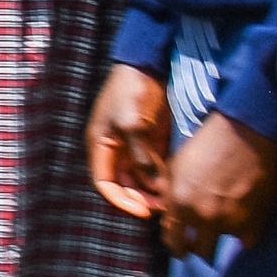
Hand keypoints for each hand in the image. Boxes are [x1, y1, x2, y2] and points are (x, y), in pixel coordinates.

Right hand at [87, 64, 170, 222]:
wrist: (148, 65)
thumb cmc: (131, 92)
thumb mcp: (133, 124)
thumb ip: (141, 156)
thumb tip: (153, 185)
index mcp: (101, 146)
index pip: (104, 183)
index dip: (120, 201)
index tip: (142, 211)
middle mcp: (115, 150)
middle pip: (124, 185)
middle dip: (141, 199)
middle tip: (163, 208)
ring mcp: (133, 147)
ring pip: (141, 180)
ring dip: (153, 192)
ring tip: (172, 200)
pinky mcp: (150, 142)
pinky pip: (154, 168)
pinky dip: (163, 179)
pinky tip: (176, 185)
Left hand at [160, 112, 276, 257]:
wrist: (242, 134)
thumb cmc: (204, 146)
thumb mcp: (174, 168)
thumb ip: (169, 197)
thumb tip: (167, 216)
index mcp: (181, 205)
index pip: (174, 243)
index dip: (175, 247)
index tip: (180, 248)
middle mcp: (206, 218)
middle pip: (200, 252)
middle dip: (197, 248)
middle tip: (198, 241)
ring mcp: (233, 221)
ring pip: (223, 242)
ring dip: (220, 234)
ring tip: (220, 217)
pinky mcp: (257, 220)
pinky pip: (247, 240)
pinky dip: (242, 233)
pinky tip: (239, 219)